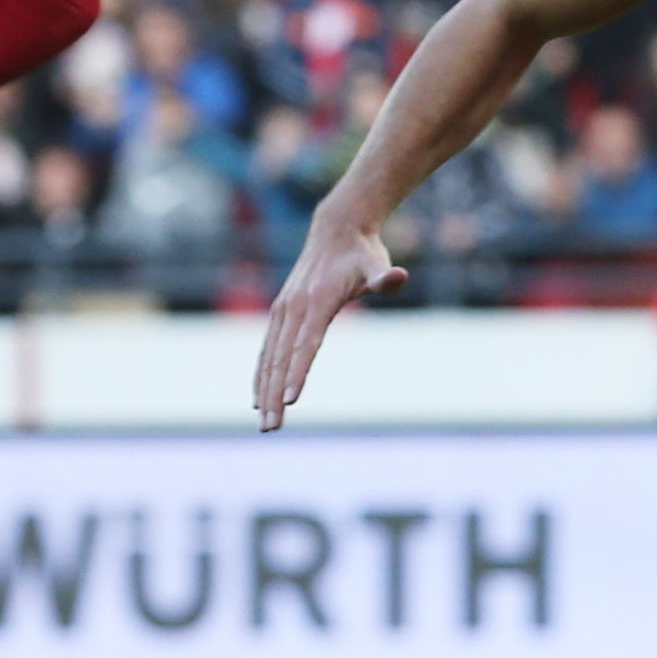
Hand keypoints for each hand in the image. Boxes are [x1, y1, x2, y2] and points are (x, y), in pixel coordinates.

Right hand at [252, 210, 406, 430]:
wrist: (336, 230)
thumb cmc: (362, 254)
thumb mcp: (376, 264)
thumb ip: (384, 278)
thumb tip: (398, 277)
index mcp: (316, 301)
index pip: (305, 345)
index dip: (298, 374)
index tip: (290, 402)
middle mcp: (293, 308)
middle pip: (282, 359)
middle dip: (274, 395)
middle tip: (271, 427)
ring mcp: (283, 311)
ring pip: (269, 358)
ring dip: (264, 391)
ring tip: (263, 422)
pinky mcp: (279, 313)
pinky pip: (267, 350)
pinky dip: (261, 374)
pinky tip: (258, 398)